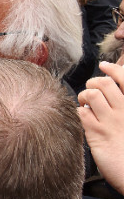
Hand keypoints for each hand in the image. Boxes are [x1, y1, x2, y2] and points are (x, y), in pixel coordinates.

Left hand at [78, 61, 123, 194]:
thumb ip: (122, 105)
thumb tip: (111, 89)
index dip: (113, 68)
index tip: (104, 65)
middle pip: (103, 83)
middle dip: (93, 83)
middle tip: (91, 92)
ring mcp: (111, 121)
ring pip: (91, 95)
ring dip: (83, 97)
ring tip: (86, 105)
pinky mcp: (97, 133)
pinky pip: (82, 113)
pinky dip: (79, 112)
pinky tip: (84, 119)